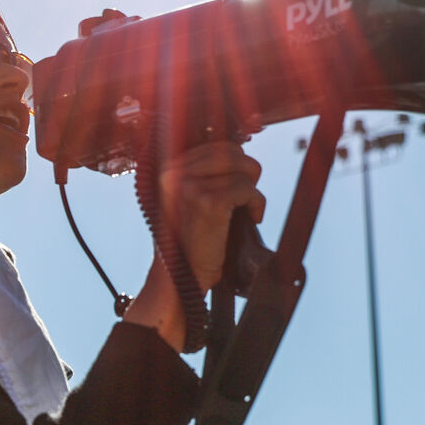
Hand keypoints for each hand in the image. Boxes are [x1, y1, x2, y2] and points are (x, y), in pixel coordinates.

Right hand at [154, 141, 266, 292]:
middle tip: (246, 198)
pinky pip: (247, 190)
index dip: (236, 163)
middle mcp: (174, 174)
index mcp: (167, 170)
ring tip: (247, 211)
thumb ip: (204, 175)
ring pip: (243, 170)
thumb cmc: (190, 241)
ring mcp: (190, 187)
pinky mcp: (209, 202)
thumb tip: (239, 154)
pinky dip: (257, 204)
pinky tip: (253, 219)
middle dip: (248, 173)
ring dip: (253, 192)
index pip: (216, 147)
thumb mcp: (189, 199)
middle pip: (231, 152)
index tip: (238, 186)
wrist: (181, 277)